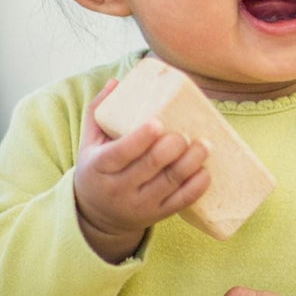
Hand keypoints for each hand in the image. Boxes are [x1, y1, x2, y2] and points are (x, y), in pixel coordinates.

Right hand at [73, 79, 210, 262]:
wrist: (98, 215)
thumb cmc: (98, 169)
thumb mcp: (89, 142)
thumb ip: (99, 111)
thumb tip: (117, 81)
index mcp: (100, 166)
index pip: (121, 152)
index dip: (141, 138)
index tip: (158, 123)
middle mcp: (119, 188)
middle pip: (150, 166)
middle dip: (173, 148)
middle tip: (186, 134)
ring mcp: (140, 204)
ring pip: (170, 182)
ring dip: (191, 163)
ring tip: (204, 145)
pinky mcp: (157, 214)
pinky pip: (181, 202)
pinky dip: (197, 186)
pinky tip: (206, 171)